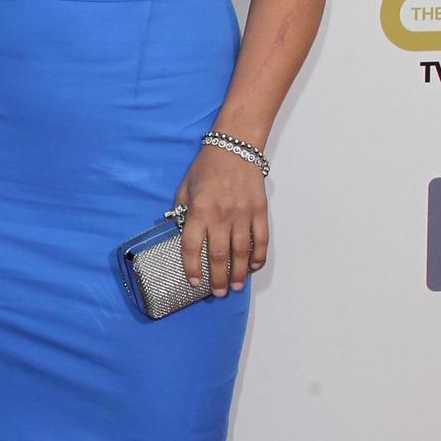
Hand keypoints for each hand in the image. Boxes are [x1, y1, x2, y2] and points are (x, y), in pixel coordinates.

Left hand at [174, 145, 268, 295]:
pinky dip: (258, 255)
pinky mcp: (259, 211)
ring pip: (241, 252)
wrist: (235, 147)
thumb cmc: (207, 167)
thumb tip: (180, 232)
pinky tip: (254, 266)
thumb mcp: (185, 187)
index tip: (194, 282)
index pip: (192, 247)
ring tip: (235, 286)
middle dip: (218, 279)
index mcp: (199, 210)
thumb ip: (181, 211)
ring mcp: (242, 214)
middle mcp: (221, 215)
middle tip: (218, 293)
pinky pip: (260, 239)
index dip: (192, 268)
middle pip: (218, 255)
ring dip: (238, 273)